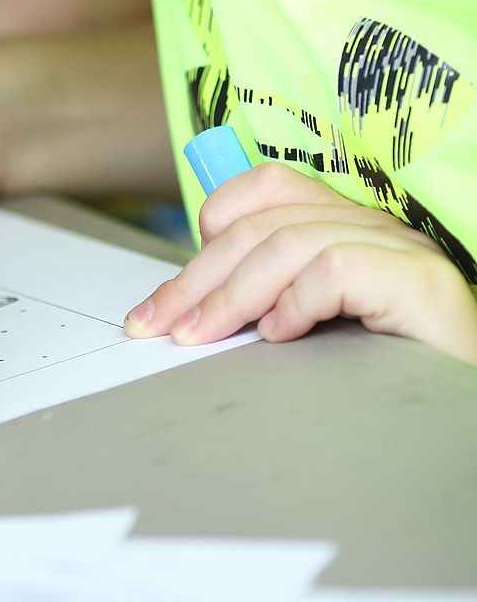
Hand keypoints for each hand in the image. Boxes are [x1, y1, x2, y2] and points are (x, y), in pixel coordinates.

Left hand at [124, 162, 476, 364]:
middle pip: (265, 223)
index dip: (213, 223)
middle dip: (197, 277)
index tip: (173, 287)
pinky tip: (280, 337)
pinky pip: (334, 269)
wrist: (465, 414)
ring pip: (290, 244)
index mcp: (349, 227)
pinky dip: (295, 302)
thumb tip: (193, 309)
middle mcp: (375, 227)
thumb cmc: (395, 375)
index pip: (270, 187)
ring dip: (231, 296)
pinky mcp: (419, 279)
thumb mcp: (319, 329)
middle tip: (156, 324)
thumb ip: (273, 302)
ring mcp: (401, 249)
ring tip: (199, 337)